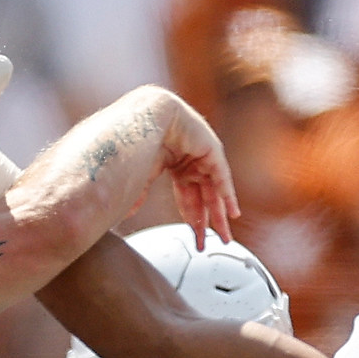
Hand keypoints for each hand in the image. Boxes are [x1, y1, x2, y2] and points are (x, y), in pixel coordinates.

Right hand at [143, 90, 239, 247]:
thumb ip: (139, 193)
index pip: (186, 197)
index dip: (191, 217)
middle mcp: (190, 162)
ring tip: (225, 235)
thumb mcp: (140, 173)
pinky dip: (227, 195)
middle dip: (207, 220)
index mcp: (174, 166)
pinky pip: (221, 177)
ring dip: (220, 213)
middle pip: (203, 196)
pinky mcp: (211, 149)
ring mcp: (202, 155)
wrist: (145, 115)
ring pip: (214, 190)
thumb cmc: (137, 140)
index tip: (194, 235)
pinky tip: (232, 213)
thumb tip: (126, 213)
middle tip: (212, 242)